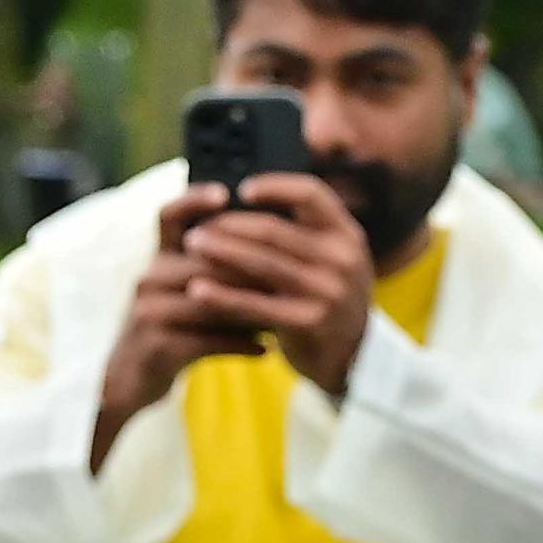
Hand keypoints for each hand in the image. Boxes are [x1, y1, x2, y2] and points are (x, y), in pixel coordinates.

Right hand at [94, 185, 268, 459]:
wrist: (127, 382)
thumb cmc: (171, 333)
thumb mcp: (186, 294)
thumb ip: (219, 271)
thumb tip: (278, 247)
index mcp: (159, 260)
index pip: (170, 217)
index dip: (194, 200)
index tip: (224, 193)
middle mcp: (150, 278)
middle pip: (206, 259)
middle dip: (252, 266)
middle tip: (294, 272)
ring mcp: (149, 310)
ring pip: (210, 299)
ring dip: (251, 307)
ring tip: (287, 313)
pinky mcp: (155, 344)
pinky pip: (208, 339)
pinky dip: (240, 345)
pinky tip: (265, 350)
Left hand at [177, 173, 376, 396]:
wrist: (352, 356)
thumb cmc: (327, 300)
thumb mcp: (331, 261)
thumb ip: (304, 234)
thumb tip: (250, 198)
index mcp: (347, 235)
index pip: (312, 194)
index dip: (275, 186)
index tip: (242, 189)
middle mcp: (341, 258)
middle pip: (274, 230)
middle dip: (229, 225)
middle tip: (196, 228)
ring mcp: (327, 291)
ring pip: (261, 263)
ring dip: (220, 252)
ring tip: (190, 246)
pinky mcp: (308, 322)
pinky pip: (255, 304)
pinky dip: (222, 296)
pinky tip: (196, 290)